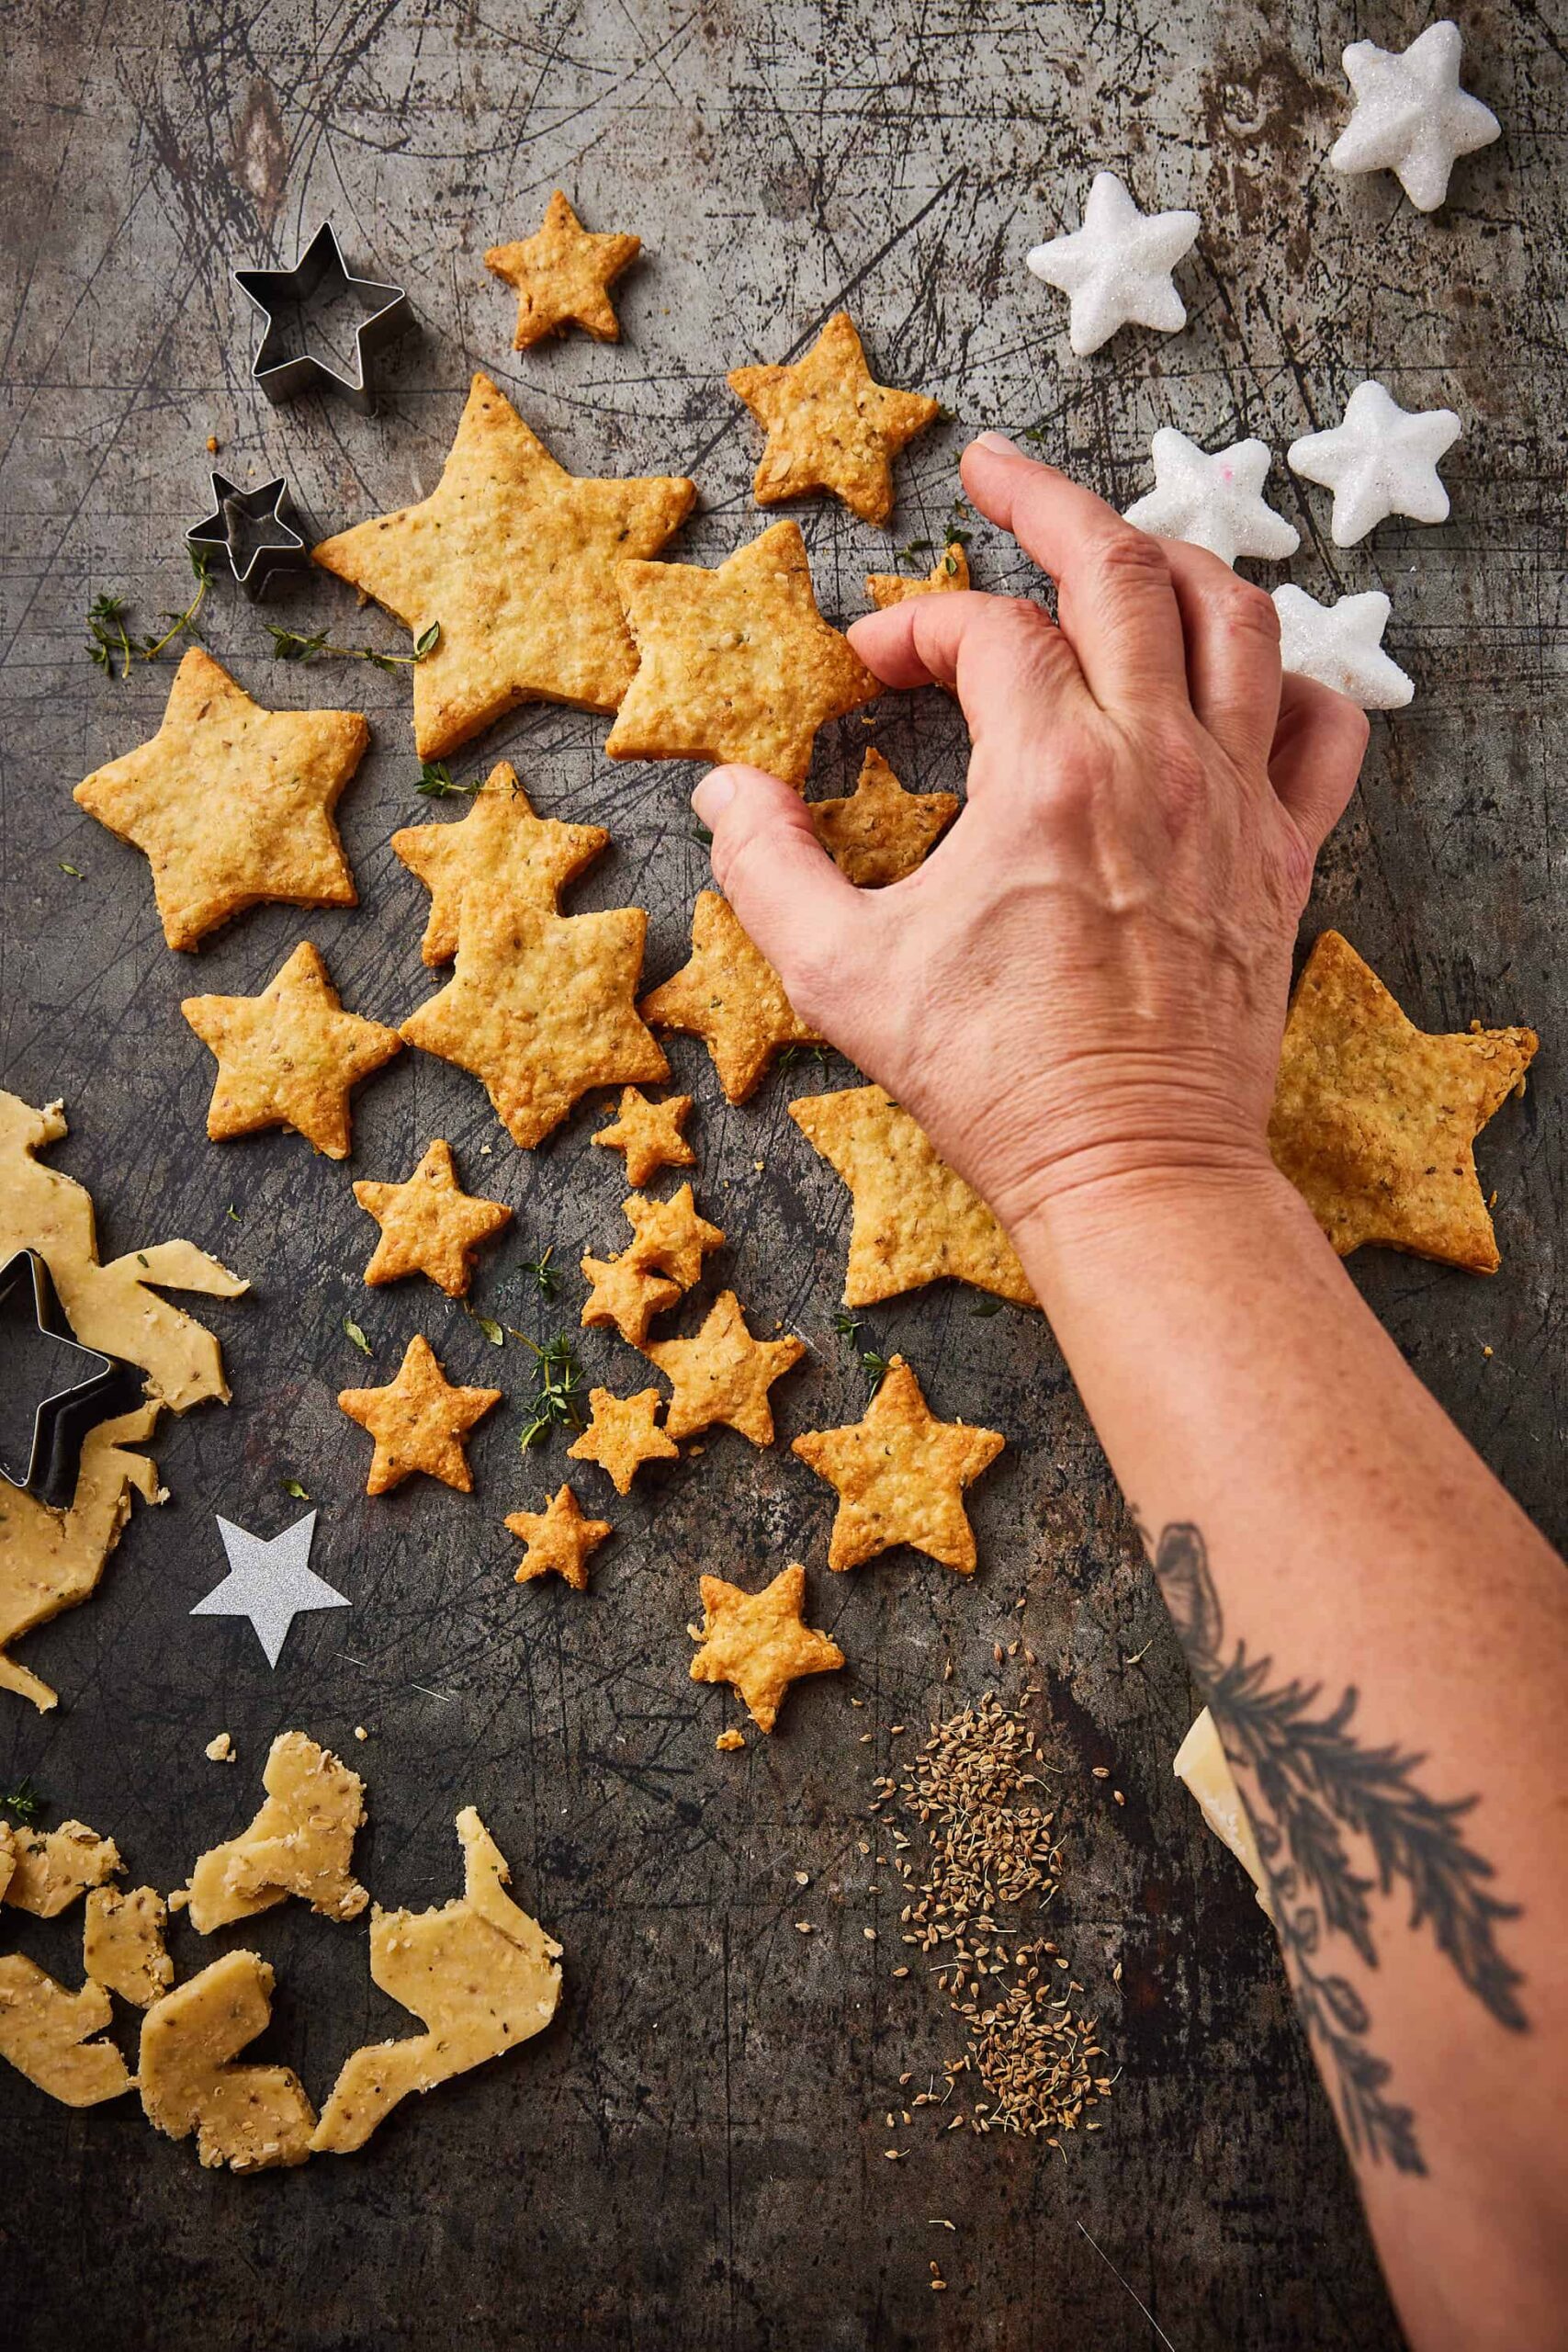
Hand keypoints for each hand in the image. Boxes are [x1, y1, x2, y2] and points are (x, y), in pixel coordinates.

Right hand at [692, 434, 1369, 1240]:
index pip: (983, 630)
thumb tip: (726, 791)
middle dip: (1049, 499)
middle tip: (998, 469)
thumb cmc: (993, 1080)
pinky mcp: (1282, 857)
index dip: (914, 626)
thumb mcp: (843, 977)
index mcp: (1048, 773)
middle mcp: (1157, 760)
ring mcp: (1235, 802)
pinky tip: (1245, 675)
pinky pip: (1327, 727)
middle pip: (1121, 568)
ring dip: (1173, 559)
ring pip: (1237, 618)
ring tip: (1119, 546)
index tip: (869, 672)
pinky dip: (1294, 677)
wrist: (1131, 1167)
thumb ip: (768, 869)